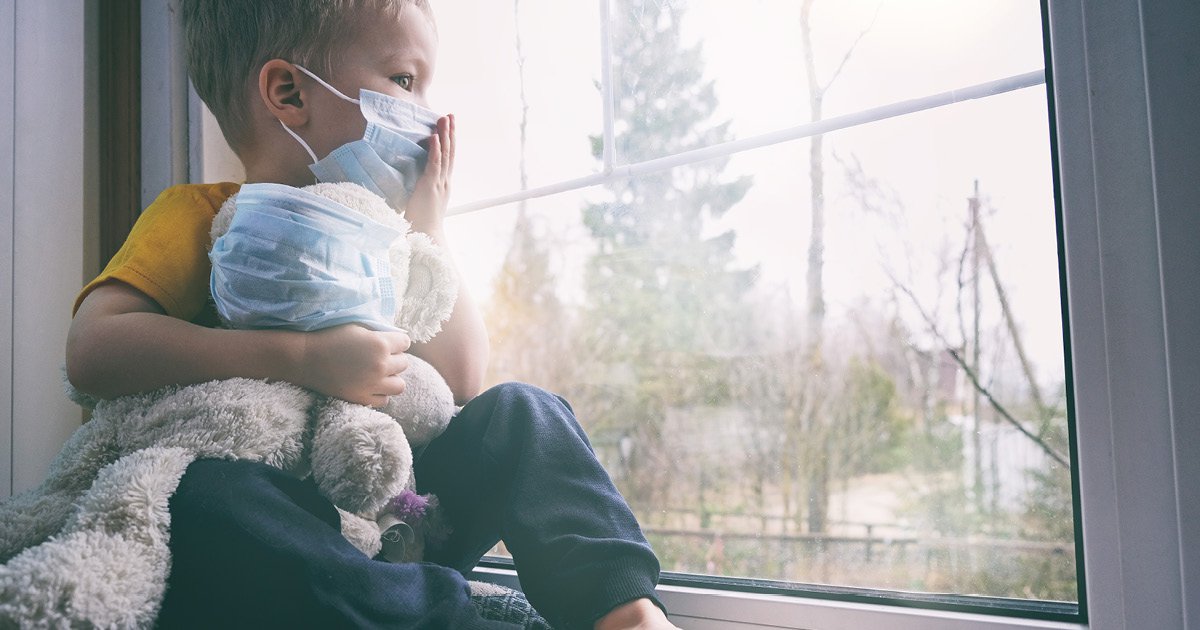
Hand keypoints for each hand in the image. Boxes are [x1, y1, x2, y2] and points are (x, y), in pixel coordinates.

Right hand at [296, 324, 411, 405]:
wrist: (305, 359)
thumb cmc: (330, 338)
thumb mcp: (357, 328)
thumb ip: (379, 333)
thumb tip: (396, 338)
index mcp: (380, 343)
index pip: (405, 343)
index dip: (397, 342)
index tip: (388, 343)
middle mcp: (380, 365)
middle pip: (404, 363)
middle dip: (394, 359)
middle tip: (378, 357)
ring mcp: (372, 384)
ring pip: (400, 385)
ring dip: (392, 378)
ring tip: (379, 374)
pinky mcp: (362, 399)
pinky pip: (384, 400)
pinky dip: (380, 394)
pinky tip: (370, 385)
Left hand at [405, 113, 454, 234]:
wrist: (427, 237)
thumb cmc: (422, 223)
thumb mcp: (423, 202)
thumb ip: (421, 191)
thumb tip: (413, 184)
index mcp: (443, 184)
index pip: (448, 159)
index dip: (449, 142)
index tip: (449, 127)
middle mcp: (444, 181)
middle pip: (450, 152)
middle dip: (450, 133)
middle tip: (451, 115)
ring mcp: (439, 183)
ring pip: (445, 154)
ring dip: (445, 135)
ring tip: (444, 118)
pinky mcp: (430, 186)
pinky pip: (434, 164)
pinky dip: (435, 149)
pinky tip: (434, 137)